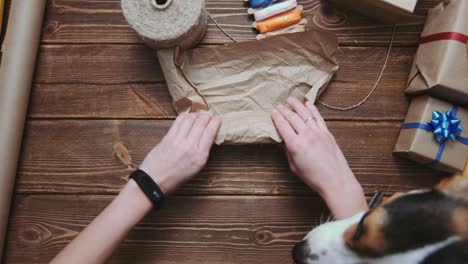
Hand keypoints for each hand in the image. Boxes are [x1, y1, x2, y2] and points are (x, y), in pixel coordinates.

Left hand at [140, 112, 220, 194]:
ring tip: (198, 115)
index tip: (218, 119)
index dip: (216, 122)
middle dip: (207, 116)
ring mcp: (178, 140)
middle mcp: (190, 146)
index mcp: (200, 156)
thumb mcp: (196, 168)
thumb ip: (202, 151)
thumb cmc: (176, 177)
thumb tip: (207, 136)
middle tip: (208, 115)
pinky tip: (187, 116)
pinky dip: (184, 116)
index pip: (211, 132)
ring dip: (196, 114)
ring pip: (190, 119)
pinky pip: (178, 121)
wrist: (156, 181)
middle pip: (201, 123)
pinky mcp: (168, 137)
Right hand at [271, 97, 366, 218]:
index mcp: (295, 145)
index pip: (283, 126)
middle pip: (292, 118)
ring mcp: (318, 133)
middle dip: (284, 110)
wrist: (335, 180)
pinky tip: (307, 103)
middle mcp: (306, 136)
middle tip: (279, 106)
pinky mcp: (327, 133)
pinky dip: (312, 109)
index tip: (273, 112)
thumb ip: (287, 152)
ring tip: (290, 99)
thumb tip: (282, 142)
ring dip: (297, 105)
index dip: (277, 118)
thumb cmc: (313, 177)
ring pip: (305, 114)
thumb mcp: (294, 167)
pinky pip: (318, 117)